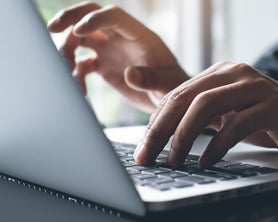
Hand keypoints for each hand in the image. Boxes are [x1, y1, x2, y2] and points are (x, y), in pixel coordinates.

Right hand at [47, 2, 188, 112]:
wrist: (170, 98)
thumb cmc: (174, 87)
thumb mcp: (168, 84)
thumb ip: (151, 79)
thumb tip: (130, 74)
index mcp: (140, 35)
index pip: (114, 16)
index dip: (95, 19)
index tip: (78, 30)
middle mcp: (122, 38)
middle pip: (91, 15)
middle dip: (70, 18)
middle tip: (52, 28)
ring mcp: (111, 50)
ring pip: (80, 38)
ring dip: (66, 50)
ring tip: (67, 72)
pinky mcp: (104, 66)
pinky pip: (81, 63)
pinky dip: (74, 74)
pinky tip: (79, 90)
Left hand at [133, 61, 277, 166]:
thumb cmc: (269, 120)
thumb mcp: (230, 115)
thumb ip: (203, 117)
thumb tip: (164, 135)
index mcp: (222, 73)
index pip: (178, 93)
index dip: (156, 121)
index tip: (143, 147)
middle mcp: (236, 73)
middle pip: (187, 97)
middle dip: (161, 129)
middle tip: (147, 155)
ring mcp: (256, 87)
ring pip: (207, 105)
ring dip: (185, 136)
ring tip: (174, 160)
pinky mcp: (274, 105)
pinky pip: (237, 123)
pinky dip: (217, 145)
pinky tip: (207, 161)